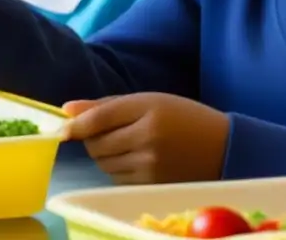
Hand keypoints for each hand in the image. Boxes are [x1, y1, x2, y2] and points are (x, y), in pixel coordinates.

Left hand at [61, 93, 229, 184]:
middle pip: (97, 143)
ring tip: (124, 143)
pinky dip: (115, 168)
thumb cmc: (184, 117)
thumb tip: (66, 110)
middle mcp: (147, 138)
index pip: (100, 118)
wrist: (224, 148)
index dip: (76, 125)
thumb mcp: (150, 101)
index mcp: (148, 109)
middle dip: (92, 138)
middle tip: (107, 130)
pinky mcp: (152, 185)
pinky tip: (133, 159)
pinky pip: (116, 177)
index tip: (61, 128)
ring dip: (103, 154)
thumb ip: (107, 105)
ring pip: (104, 162)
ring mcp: (150, 165)